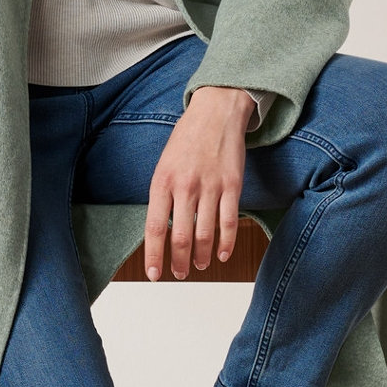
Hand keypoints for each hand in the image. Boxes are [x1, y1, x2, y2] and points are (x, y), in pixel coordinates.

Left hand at [144, 86, 254, 280]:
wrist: (215, 111)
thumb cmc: (187, 138)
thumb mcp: (164, 164)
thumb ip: (162, 195)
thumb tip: (162, 230)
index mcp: (162, 181)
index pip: (155, 228)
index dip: (154, 256)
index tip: (154, 275)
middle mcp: (185, 186)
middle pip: (181, 237)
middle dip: (179, 262)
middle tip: (180, 274)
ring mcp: (210, 186)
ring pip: (205, 234)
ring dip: (201, 256)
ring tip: (198, 265)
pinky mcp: (232, 185)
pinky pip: (229, 222)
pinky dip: (226, 243)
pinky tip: (222, 254)